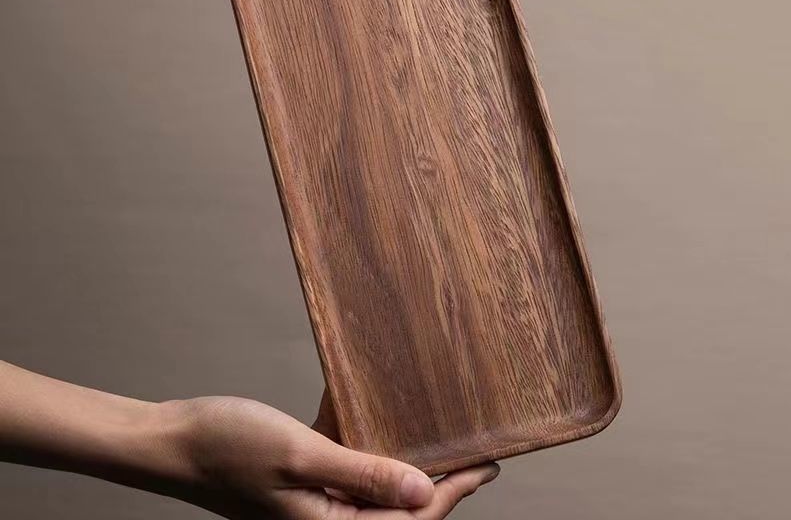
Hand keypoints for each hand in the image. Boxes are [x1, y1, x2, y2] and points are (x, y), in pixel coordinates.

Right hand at [164, 396, 499, 518]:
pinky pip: (344, 465)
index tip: (487, 465)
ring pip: (373, 487)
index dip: (452, 492)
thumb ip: (362, 475)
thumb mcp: (302, 456)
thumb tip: (422, 491)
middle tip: (471, 452)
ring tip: (435, 436)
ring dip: (401, 462)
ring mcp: (313, 502)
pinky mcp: (301, 479)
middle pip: (396, 508)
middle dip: (436, 483)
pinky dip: (362, 442)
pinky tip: (370, 410)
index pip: (409, 519)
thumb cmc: (228, 448)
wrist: (175, 440)